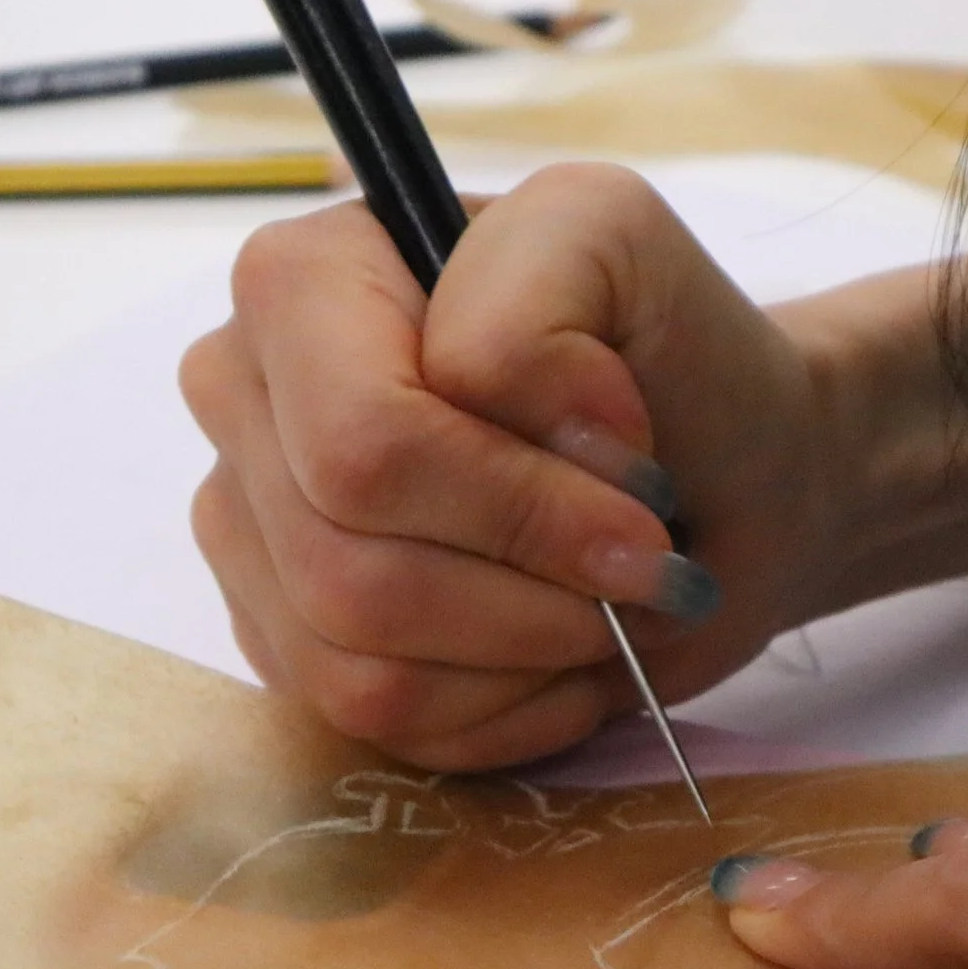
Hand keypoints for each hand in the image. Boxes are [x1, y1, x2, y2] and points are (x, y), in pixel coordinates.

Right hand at [178, 166, 842, 770]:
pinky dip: (504, 710)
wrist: (724, 478)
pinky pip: (373, 723)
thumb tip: (479, 385)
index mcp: (299, 283)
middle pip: (350, 568)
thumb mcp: (623, 244)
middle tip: (641, 566)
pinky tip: (559, 654)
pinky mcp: (286, 640)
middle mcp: (243, 400)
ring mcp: (251, 530)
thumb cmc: (670, 358)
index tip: (645, 498)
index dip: (517, 500)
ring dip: (526, 653)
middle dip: (532, 590)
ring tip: (604, 606)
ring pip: (356, 666)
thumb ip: (543, 273)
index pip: (363, 443)